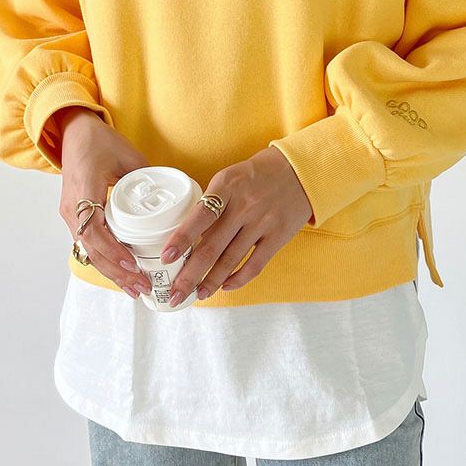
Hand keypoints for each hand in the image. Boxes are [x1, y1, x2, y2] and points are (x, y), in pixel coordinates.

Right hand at [56, 108, 154, 300]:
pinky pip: (88, 244)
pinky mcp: (73, 217)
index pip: (93, 228)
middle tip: (141, 287)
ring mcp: (70, 213)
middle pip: (91, 248)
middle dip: (116, 271)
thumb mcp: (128, 156)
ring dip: (111, 271)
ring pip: (88, 251)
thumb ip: (147, 178)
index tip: (131, 263)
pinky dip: (105, 260)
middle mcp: (72, 206)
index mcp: (84, 189)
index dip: (112, 250)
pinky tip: (122, 274)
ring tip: (135, 289)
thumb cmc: (100, 141)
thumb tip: (172, 201)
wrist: (73, 133)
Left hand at [161, 147, 313, 304]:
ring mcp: (263, 222)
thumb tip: (186, 235)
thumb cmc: (256, 175)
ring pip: (231, 259)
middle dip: (191, 274)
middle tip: (176, 293)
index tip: (166, 257)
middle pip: (212, 246)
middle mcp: (244, 205)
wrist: (299, 170)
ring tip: (198, 294)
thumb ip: (211, 202)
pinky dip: (238, 279)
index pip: (200, 216)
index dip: (182, 238)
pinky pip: (255, 264)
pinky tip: (225, 286)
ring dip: (212, 281)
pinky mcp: (278, 236)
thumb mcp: (230, 178)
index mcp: (226, 185)